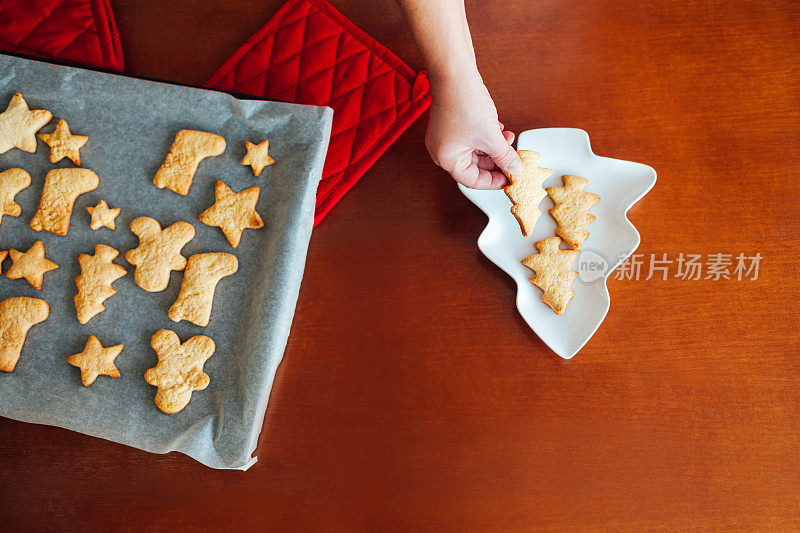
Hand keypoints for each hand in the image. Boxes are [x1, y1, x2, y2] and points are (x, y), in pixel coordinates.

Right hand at [425, 73, 521, 188]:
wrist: (454, 71)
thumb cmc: (464, 103)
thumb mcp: (491, 136)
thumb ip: (504, 156)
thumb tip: (515, 168)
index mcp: (446, 159)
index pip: (472, 180)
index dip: (493, 181)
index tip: (510, 179)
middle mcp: (442, 150)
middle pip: (473, 166)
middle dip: (496, 161)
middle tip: (513, 160)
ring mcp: (446, 136)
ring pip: (475, 150)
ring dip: (494, 147)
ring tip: (509, 139)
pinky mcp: (451, 123)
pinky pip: (472, 137)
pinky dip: (486, 136)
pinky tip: (499, 128)